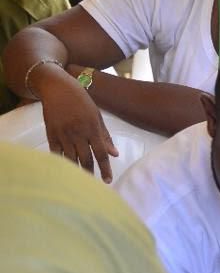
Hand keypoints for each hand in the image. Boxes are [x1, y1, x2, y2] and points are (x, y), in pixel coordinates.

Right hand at [38, 67, 118, 182]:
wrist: (57, 87)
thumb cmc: (81, 101)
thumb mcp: (97, 116)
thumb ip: (105, 136)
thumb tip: (115, 154)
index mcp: (92, 128)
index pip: (101, 153)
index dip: (105, 168)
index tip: (108, 180)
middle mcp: (78, 133)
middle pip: (86, 158)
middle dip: (91, 173)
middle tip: (95, 184)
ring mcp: (63, 134)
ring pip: (71, 158)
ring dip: (77, 171)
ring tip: (81, 181)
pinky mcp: (51, 133)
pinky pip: (56, 153)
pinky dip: (61, 162)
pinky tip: (65, 171)